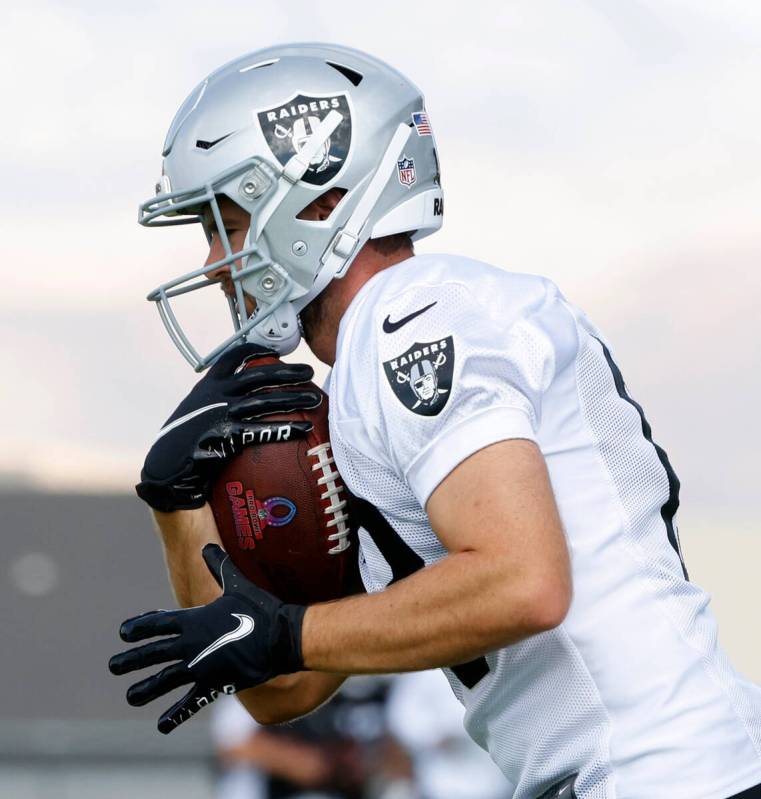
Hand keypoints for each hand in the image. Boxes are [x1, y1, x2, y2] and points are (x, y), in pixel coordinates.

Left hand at [109, 544, 305, 733]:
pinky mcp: (214, 685)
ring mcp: (200, 667)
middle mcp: (191, 644)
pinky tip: (162, 725)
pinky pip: (190, 702)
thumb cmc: (260, 609)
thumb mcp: (237, 585)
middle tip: (112, 666)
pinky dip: (176, 714)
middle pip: (153, 652)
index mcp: (193, 620)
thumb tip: (207, 545)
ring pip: (165, 680)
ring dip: (145, 689)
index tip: (123, 633)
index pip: (157, 623)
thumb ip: (218, 566)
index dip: (138, 627)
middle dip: (131, 660)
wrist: (281, 637)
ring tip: (130, 696)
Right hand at [136, 343, 320, 511]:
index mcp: (209, 384)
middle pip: (258, 376)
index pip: (232, 356)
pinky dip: (285, 429)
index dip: (255, 350)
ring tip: (315, 399)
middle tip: (309, 372)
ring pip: (264, 401)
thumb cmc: (187, 440)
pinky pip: (261, 430)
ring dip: (293, 399)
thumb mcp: (197, 410)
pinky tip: (304, 429)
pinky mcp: (225, 437)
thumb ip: (217, 399)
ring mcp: (220, 414)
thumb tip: (243, 395)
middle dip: (286, 372)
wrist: (167, 467)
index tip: (275, 352)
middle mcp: (215, 394)